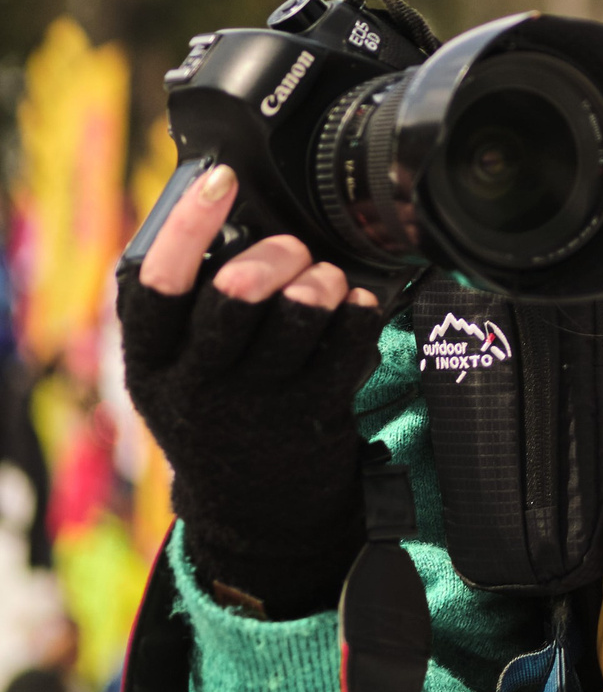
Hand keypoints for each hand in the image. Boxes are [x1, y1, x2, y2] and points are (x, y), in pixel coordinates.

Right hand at [120, 163, 390, 619]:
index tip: (221, 179)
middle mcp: (199, 385)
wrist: (255, 512)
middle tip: (293, 250)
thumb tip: (230, 219)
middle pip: (237, 292)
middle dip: (275, 253)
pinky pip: (353, 335)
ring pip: (303, 309)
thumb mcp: (175, 374)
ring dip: (323, 278)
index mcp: (150, 365)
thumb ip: (187, 312)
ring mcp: (261, 402)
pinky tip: (357, 304)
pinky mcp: (318, 412)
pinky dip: (363, 306)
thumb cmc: (217, 413)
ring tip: (326, 280)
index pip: (154, 286)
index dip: (187, 226)